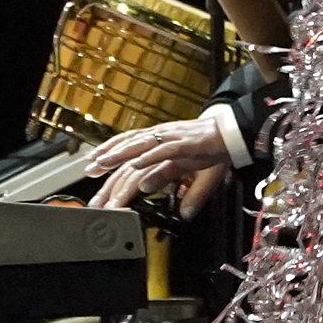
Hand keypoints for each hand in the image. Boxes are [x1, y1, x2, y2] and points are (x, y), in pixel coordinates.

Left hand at [87, 115, 231, 212]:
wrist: (233, 133)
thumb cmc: (209, 148)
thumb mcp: (183, 167)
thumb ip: (164, 178)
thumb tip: (144, 189)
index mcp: (159, 141)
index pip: (127, 147)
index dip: (107, 156)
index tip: (90, 168)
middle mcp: (161, 137)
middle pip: (128, 149)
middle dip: (107, 161)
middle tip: (89, 173)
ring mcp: (172, 139)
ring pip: (140, 146)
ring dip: (120, 155)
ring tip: (104, 163)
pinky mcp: (186, 144)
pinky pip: (165, 150)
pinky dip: (150, 156)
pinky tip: (137, 163)